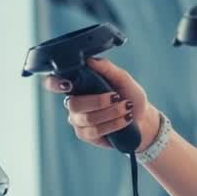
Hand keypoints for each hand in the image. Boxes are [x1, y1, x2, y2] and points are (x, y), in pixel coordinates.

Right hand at [43, 58, 158, 150]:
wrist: (143, 118)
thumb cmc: (130, 95)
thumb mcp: (123, 78)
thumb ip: (107, 68)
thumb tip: (89, 60)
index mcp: (79, 85)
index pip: (54, 83)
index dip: (54, 83)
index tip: (68, 85)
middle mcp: (74, 102)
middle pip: (74, 104)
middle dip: (98, 101)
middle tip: (117, 97)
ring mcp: (78, 120)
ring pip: (86, 118)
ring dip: (110, 113)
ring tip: (127, 108)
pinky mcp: (86, 135)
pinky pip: (94, 132)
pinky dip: (112, 124)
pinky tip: (125, 120)